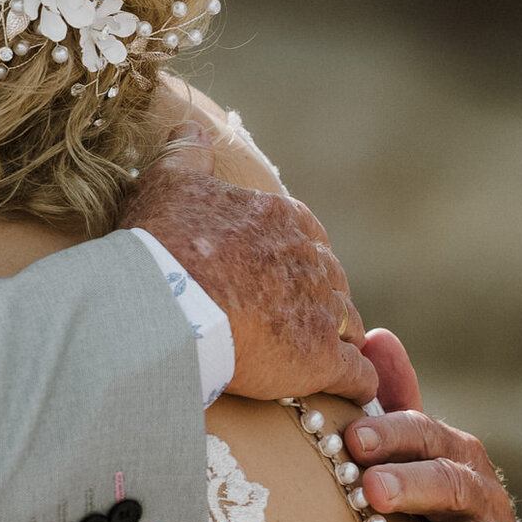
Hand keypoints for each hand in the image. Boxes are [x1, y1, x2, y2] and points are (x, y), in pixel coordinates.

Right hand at [119, 125, 375, 403]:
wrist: (163, 300)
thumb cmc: (162, 241)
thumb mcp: (168, 181)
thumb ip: (186, 151)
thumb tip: (193, 126)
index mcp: (285, 218)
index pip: (306, 241)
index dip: (289, 265)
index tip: (270, 283)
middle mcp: (314, 259)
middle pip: (330, 284)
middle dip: (314, 304)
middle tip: (287, 327)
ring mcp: (323, 311)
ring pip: (347, 326)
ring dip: (334, 342)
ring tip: (313, 363)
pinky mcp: (322, 360)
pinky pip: (359, 376)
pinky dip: (357, 386)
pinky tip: (348, 395)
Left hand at [344, 328, 521, 521]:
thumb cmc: (429, 507)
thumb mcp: (412, 457)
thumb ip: (396, 403)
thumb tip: (375, 335)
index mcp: (451, 455)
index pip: (424, 435)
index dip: (392, 435)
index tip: (352, 440)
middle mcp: (481, 495)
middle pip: (452, 484)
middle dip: (413, 486)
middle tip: (373, 491)